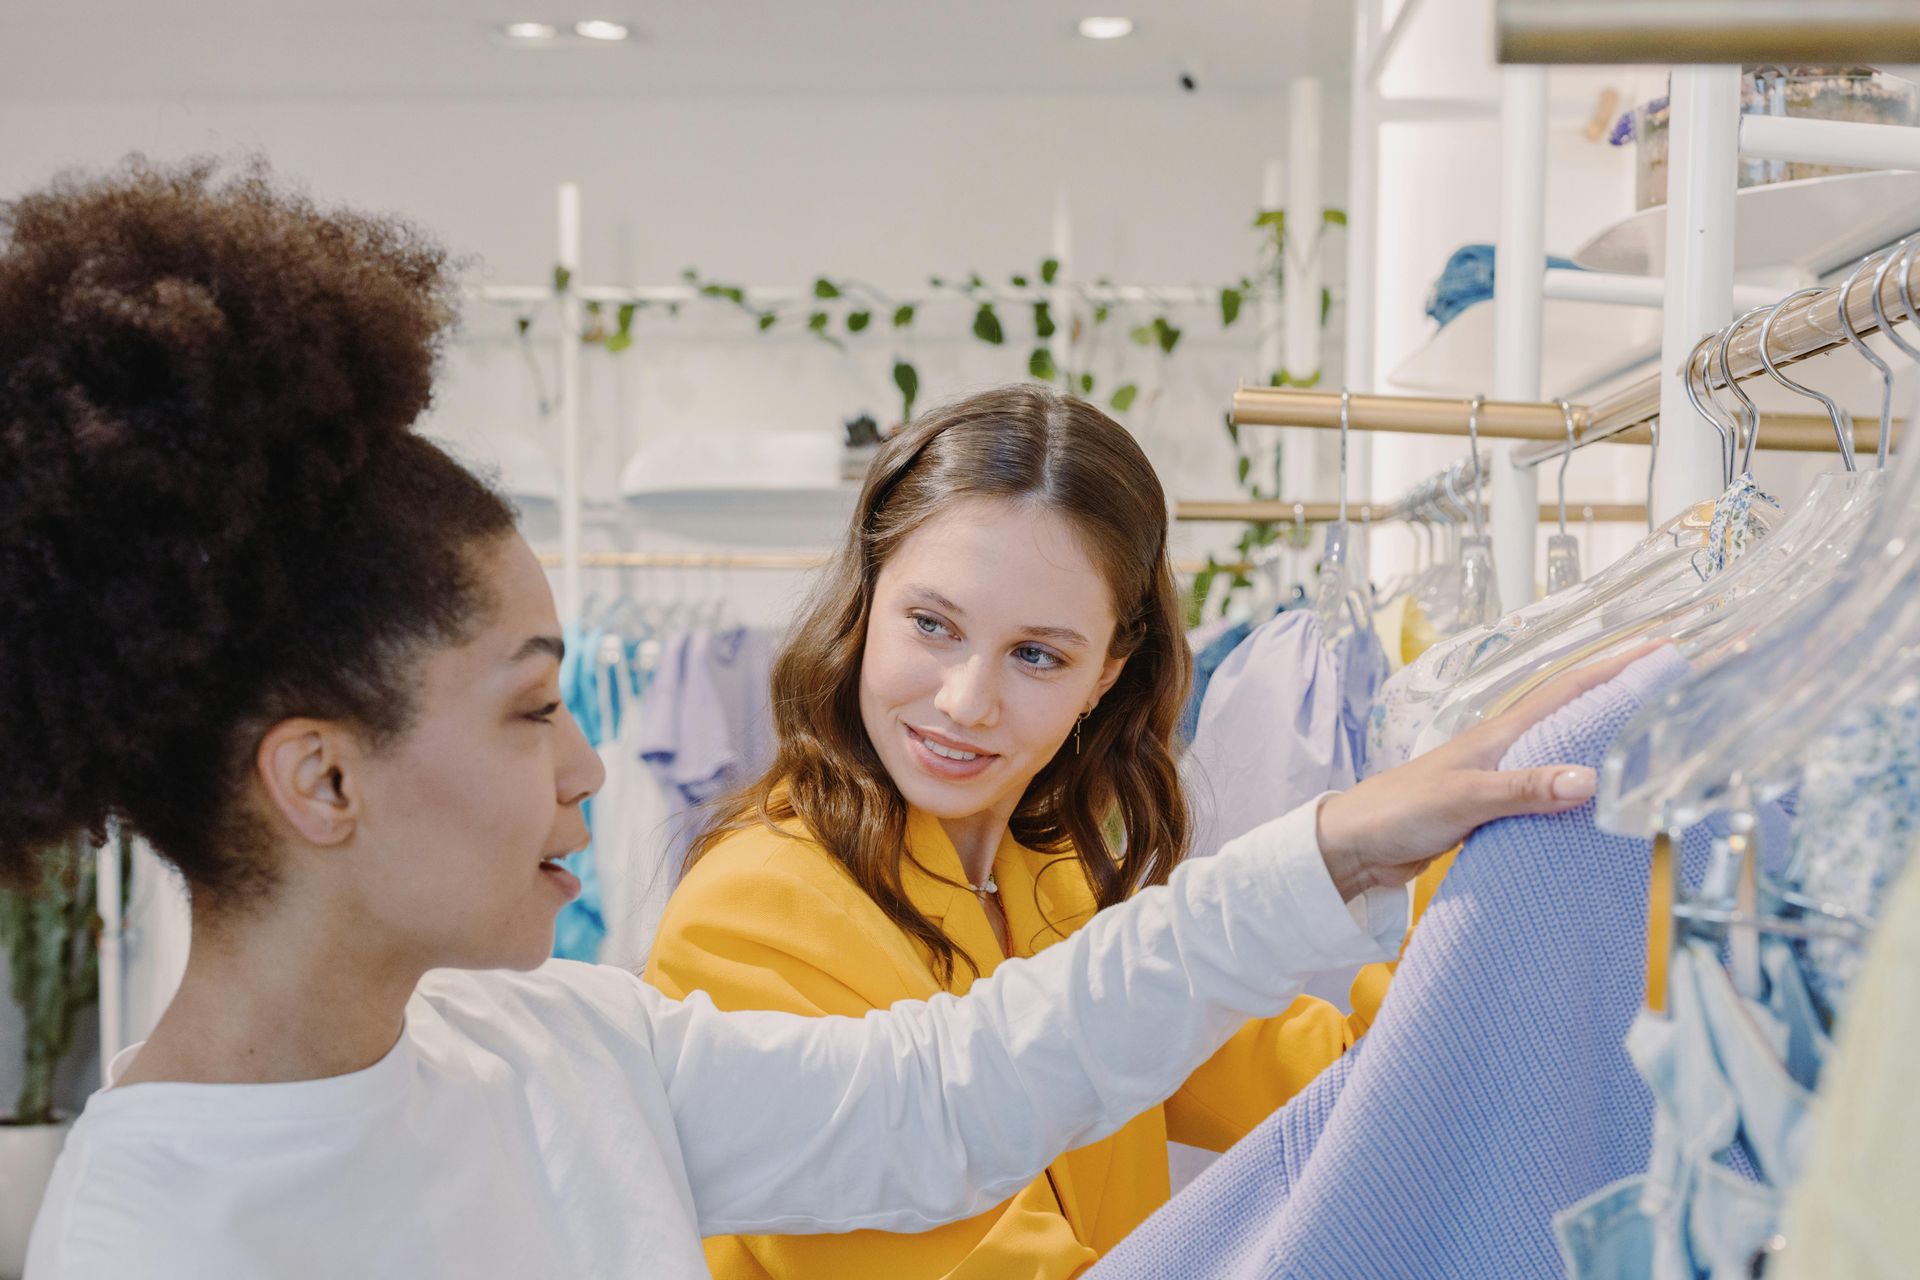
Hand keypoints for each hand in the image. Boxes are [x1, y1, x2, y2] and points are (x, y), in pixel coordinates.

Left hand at [1316, 644, 1663, 899]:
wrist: (1354, 848)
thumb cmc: (1397, 812)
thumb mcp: (1463, 799)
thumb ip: (1523, 790)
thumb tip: (1591, 780)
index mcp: (1501, 735)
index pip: (1569, 689)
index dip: (1617, 668)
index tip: (1664, 651)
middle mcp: (1506, 750)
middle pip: (1576, 715)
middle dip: (1625, 698)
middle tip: (1679, 692)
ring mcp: (1501, 779)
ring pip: (1567, 753)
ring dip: (1608, 744)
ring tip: (1660, 742)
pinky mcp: (1495, 810)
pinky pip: (1551, 793)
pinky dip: (1581, 792)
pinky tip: (1603, 806)